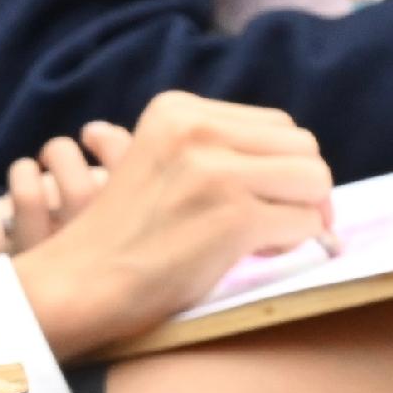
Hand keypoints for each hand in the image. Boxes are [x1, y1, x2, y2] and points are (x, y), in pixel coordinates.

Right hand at [9, 93, 338, 359]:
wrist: (78, 283)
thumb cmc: (122, 236)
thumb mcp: (161, 162)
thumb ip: (214, 148)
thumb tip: (305, 165)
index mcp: (177, 109)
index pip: (276, 124)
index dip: (277, 166)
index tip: (252, 199)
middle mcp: (196, 128)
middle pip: (303, 146)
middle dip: (299, 188)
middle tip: (269, 222)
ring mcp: (215, 171)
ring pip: (315, 179)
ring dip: (301, 214)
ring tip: (262, 238)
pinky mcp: (233, 217)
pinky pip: (306, 223)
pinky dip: (293, 244)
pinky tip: (253, 254)